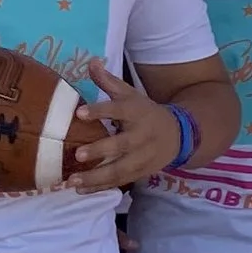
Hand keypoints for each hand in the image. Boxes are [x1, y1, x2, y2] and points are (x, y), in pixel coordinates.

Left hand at [63, 64, 188, 190]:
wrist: (179, 135)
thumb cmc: (145, 112)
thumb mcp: (130, 94)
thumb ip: (109, 81)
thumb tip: (91, 61)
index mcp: (137, 112)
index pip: (118, 110)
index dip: (100, 111)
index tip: (79, 113)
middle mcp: (141, 136)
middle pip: (121, 145)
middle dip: (100, 151)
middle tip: (77, 155)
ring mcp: (142, 157)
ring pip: (120, 170)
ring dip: (96, 177)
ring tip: (72, 181)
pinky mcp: (141, 173)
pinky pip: (120, 181)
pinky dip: (101, 187)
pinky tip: (81, 190)